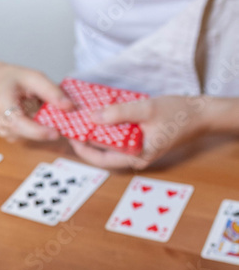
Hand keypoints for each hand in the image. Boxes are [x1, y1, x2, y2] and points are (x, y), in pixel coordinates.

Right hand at [0, 60, 72, 142]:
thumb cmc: (9, 78)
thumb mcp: (32, 77)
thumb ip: (51, 91)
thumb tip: (70, 107)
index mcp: (2, 105)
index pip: (19, 124)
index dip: (38, 131)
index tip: (56, 132)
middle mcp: (0, 122)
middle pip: (26, 133)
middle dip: (46, 130)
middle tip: (64, 125)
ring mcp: (3, 131)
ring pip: (28, 137)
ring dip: (43, 129)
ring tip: (51, 117)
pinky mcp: (10, 135)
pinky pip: (28, 136)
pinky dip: (38, 130)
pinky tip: (41, 118)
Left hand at [68, 95, 206, 169]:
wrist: (200, 114)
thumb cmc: (178, 113)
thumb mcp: (147, 109)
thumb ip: (120, 113)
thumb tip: (92, 118)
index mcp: (136, 158)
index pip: (101, 158)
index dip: (82, 147)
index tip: (69, 133)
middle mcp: (134, 160)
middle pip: (101, 154)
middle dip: (84, 141)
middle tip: (70, 126)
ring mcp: (137, 153)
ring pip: (108, 147)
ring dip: (94, 135)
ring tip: (80, 121)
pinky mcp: (139, 144)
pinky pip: (117, 140)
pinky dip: (106, 131)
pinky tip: (98, 118)